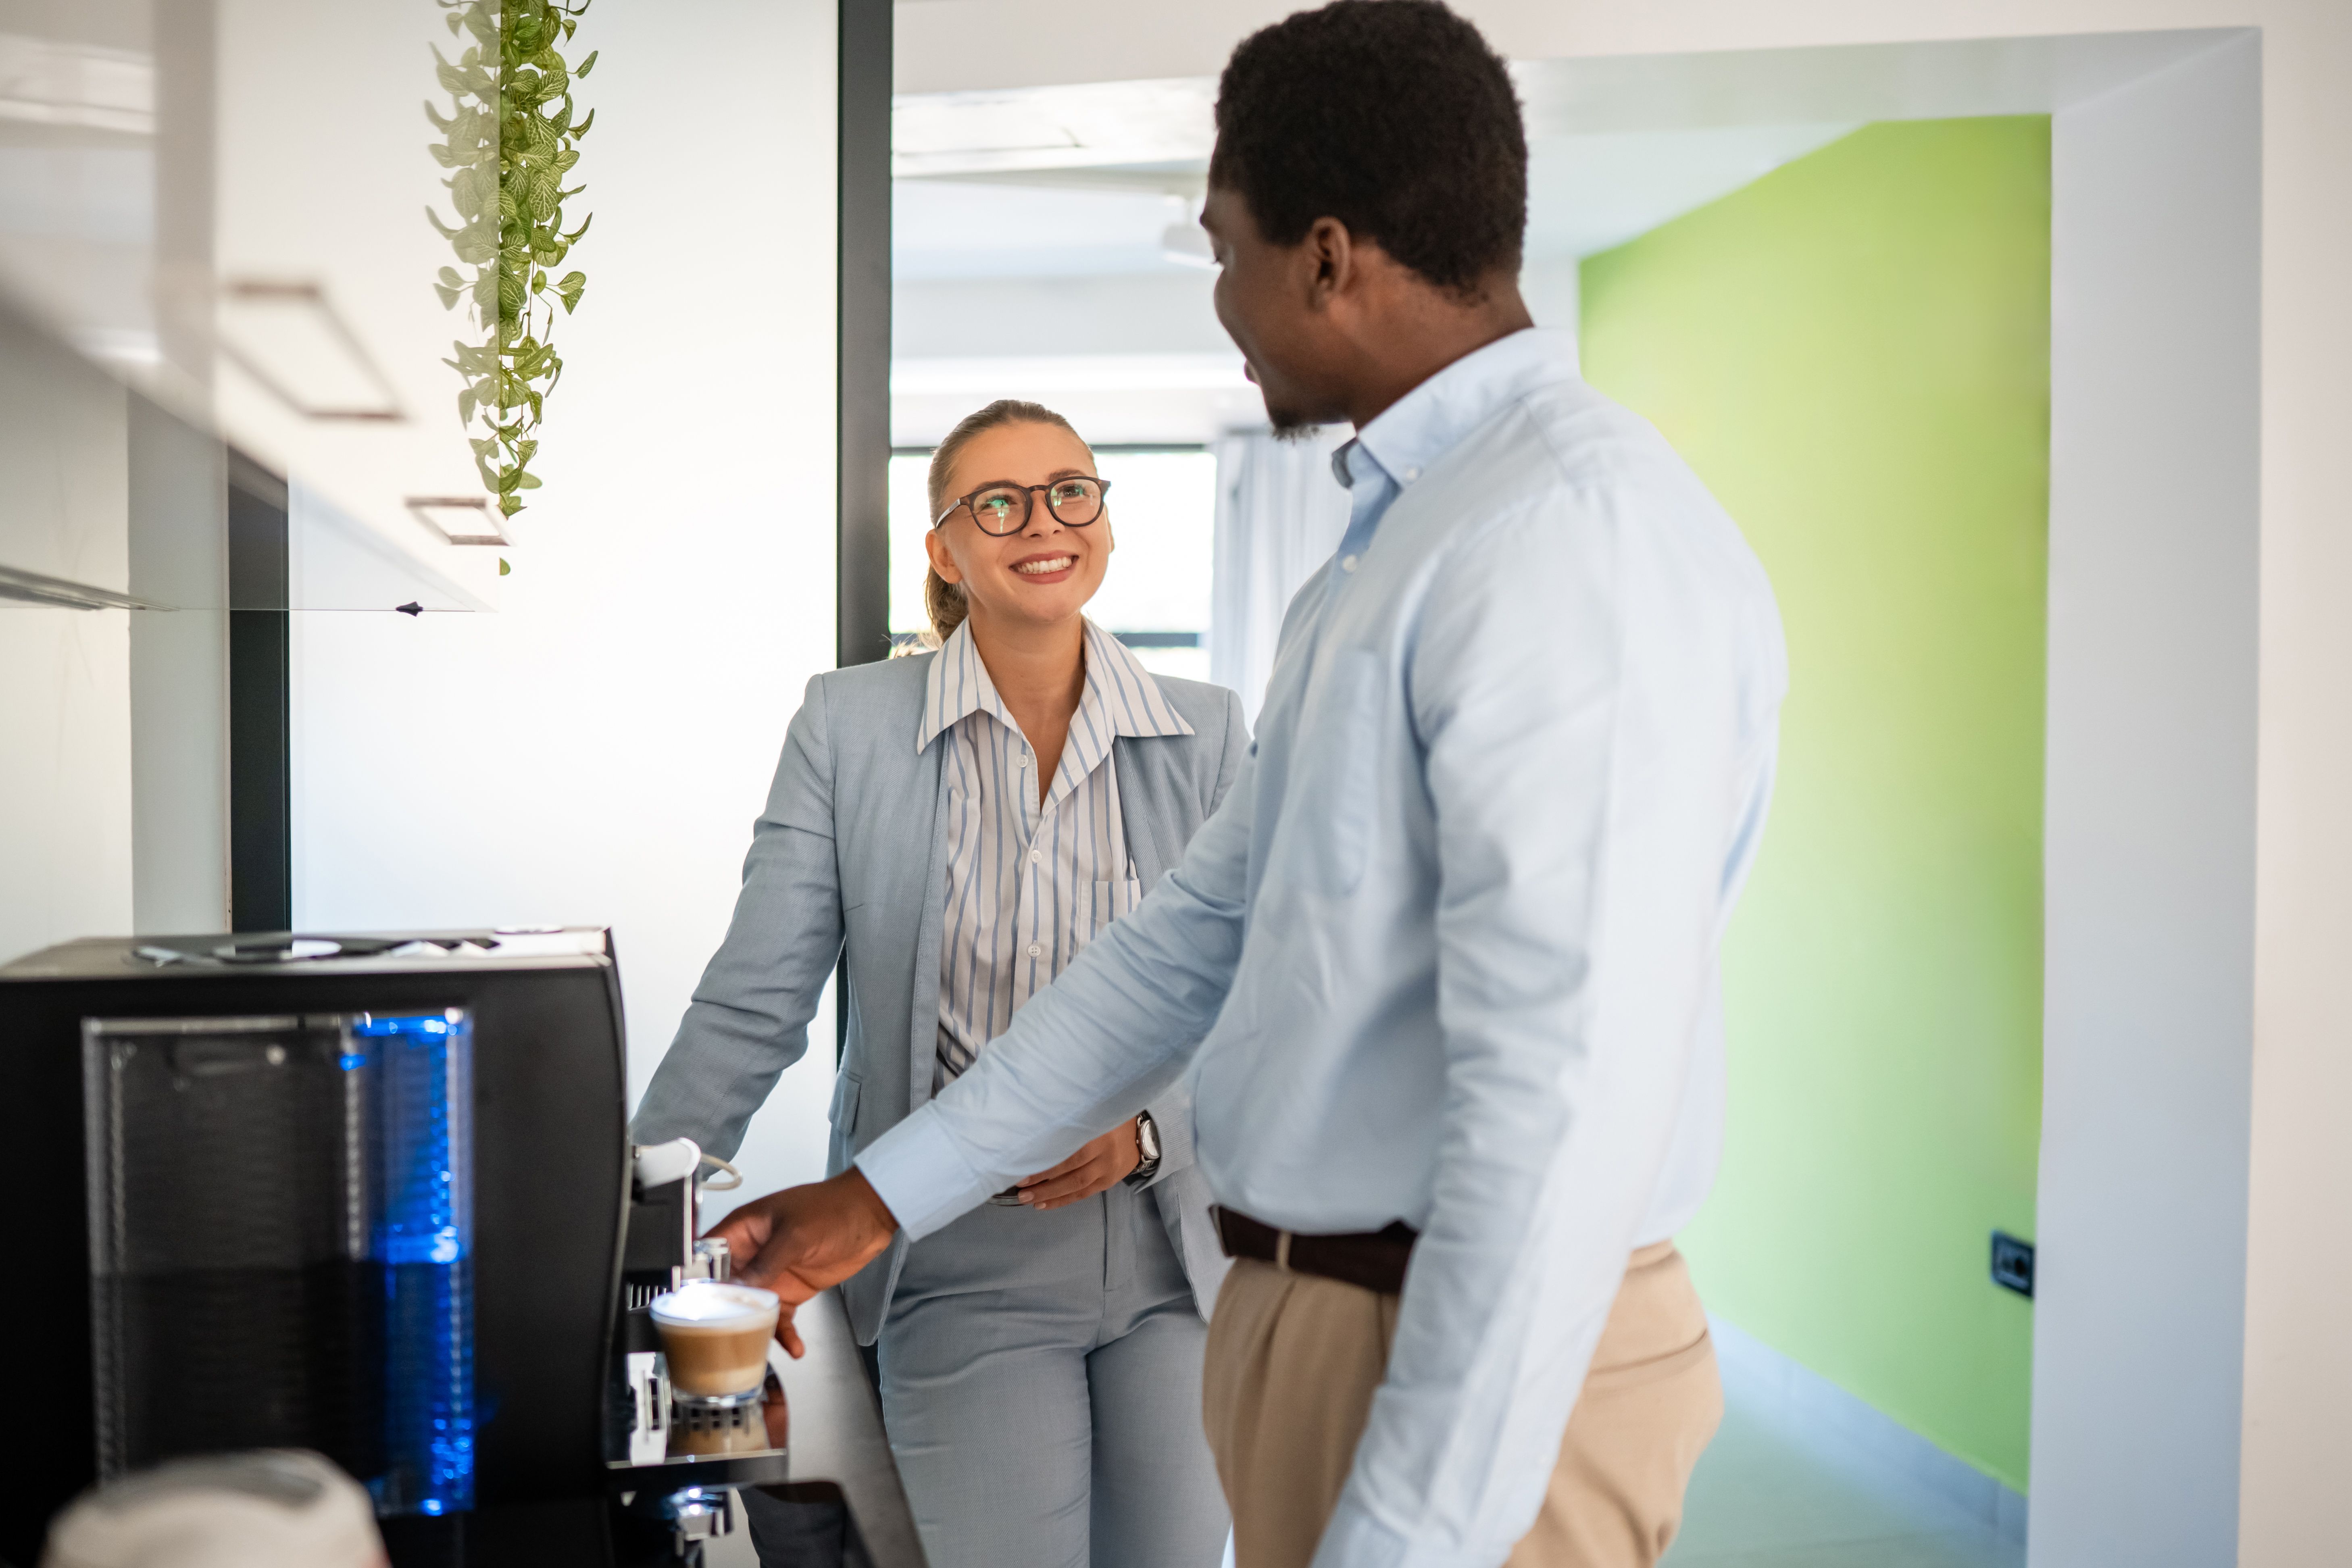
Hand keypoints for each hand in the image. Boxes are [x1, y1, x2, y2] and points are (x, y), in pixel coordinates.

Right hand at [707, 1169, 898, 1357]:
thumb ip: (767, 1262)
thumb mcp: (796, 1234)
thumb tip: (740, 1287)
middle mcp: (752, 1254)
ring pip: (750, 1308)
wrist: (870, 1216)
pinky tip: (793, 1347)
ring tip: (756, 1348)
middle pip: (724, 1288)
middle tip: (723, 1336)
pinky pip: (780, 1317)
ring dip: (754, 1328)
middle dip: (722, 1313)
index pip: (708, 1255)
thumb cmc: (833, 1208)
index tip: (695, 1306)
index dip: (697, 1279)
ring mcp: (771, 1275)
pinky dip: (784, 1333)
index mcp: (744, 1229)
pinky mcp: (790, 1291)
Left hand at [1016, 1120, 1140, 1210]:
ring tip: (1028, 1200)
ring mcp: (1109, 1169)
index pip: (1070, 1151)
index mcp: (1100, 1129)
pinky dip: (1063, 1200)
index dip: (1046, 1163)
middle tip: (1021, 1192)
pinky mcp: (1109, 1181)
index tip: (1021, 1168)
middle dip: (1044, 1184)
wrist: (1143, 1135)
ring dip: (1050, 1195)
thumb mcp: (1093, 1110)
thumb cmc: (1107, 1116)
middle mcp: (1106, 1151)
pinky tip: (1045, 1204)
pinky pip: (1084, 1194)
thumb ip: (1070, 1120)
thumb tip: (1034, 1131)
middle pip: (1072, 1173)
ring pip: (1077, 1186)